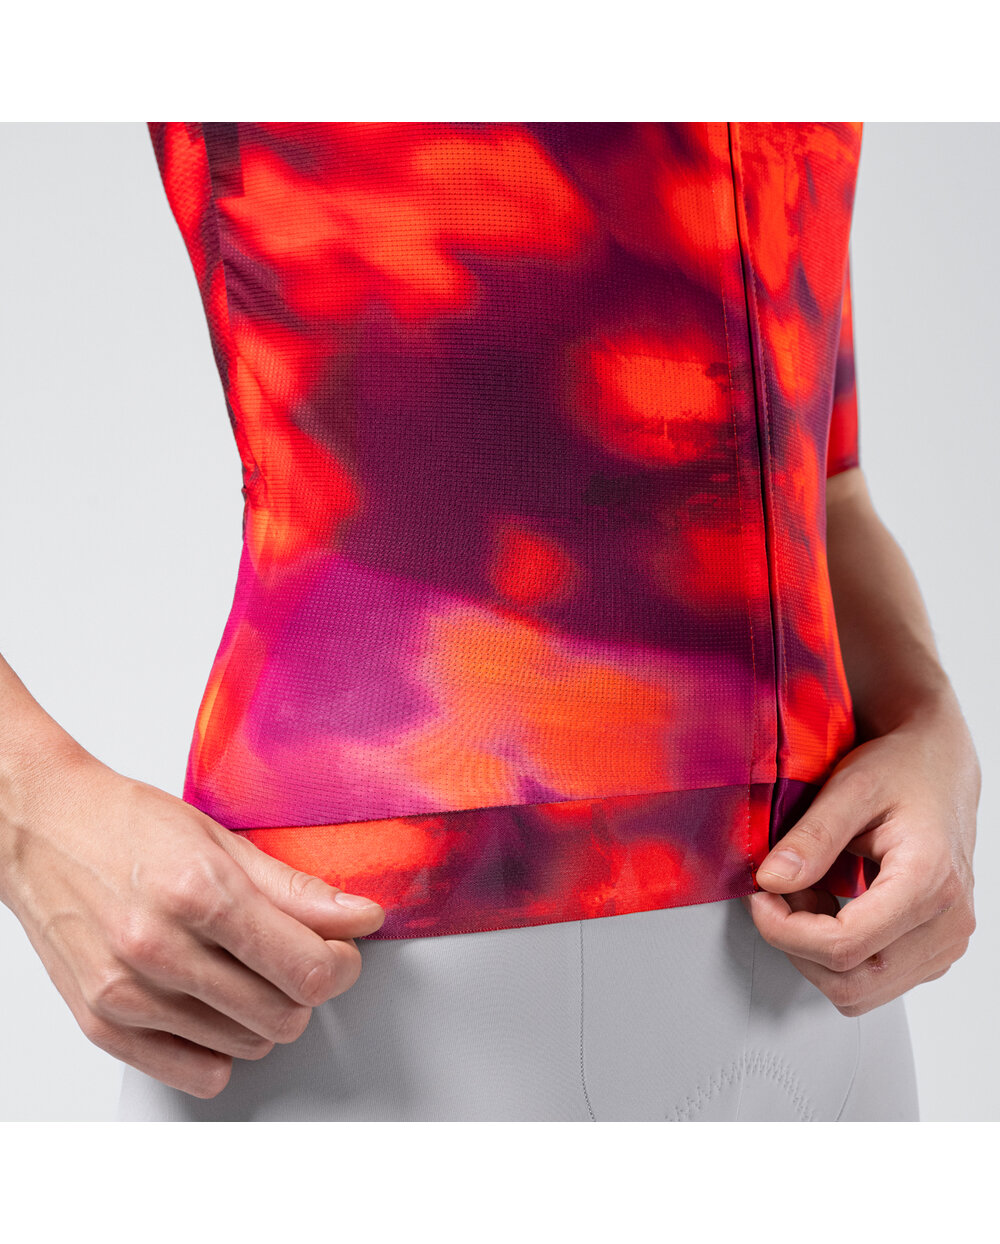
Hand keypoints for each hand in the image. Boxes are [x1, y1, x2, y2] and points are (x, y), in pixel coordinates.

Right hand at [0, 751, 385, 1097]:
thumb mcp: (223, 841)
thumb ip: (297, 890)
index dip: (341, 964)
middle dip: (307, 988)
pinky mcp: (102, 1024)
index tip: (339, 951)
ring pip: (246, 1046)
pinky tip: (216, 1006)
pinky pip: (197, 1073)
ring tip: (247, 971)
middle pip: (283, 1015)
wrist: (44, 829)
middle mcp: (159, 948)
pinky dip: (221, 1048)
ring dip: (264, 1015)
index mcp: (199, 892)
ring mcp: (127, 993)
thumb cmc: (128, 826)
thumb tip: (359, 918)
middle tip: (298, 957)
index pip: (307, 968)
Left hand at [742, 703, 978, 1015]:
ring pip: (860, 991)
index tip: (759, 897)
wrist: (939, 768)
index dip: (785, 931)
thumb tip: (771, 881)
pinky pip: (875, 980)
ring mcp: (946, 944)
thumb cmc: (903, 770)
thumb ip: (811, 836)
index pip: (844, 946)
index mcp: (929, 881)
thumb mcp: (850, 787)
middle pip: (851, 983)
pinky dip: (839, 953)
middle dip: (798, 945)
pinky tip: (829, 905)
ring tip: (807, 894)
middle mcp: (948, 924)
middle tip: (779, 894)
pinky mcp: (935, 952)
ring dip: (816, 952)